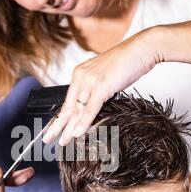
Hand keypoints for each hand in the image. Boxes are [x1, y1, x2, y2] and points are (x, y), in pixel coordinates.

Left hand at [43, 28, 157, 145]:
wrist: (142, 49)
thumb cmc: (128, 63)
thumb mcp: (106, 78)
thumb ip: (96, 90)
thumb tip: (91, 107)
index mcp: (80, 74)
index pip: (68, 101)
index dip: (60, 117)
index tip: (53, 129)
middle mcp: (82, 77)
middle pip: (67, 107)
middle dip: (57, 126)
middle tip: (48, 139)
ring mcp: (90, 81)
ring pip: (77, 110)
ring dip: (69, 129)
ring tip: (62, 142)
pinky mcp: (101, 86)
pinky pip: (90, 108)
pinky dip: (83, 122)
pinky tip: (76, 133)